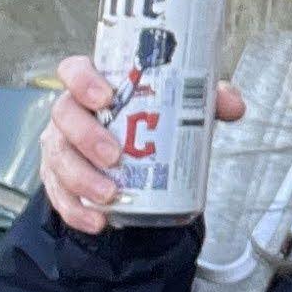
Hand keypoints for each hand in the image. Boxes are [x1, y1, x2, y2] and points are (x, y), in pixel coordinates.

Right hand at [40, 53, 245, 234]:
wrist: (133, 159)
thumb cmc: (148, 121)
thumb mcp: (178, 107)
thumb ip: (205, 100)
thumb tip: (233, 105)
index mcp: (94, 85)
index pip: (74, 69)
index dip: (83, 80)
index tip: (106, 97)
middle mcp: (71, 113)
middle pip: (64, 116)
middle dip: (87, 137)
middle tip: (115, 156)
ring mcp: (60, 146)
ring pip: (59, 158)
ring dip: (82, 179)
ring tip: (110, 195)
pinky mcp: (58, 180)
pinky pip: (59, 195)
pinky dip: (76, 211)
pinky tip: (98, 221)